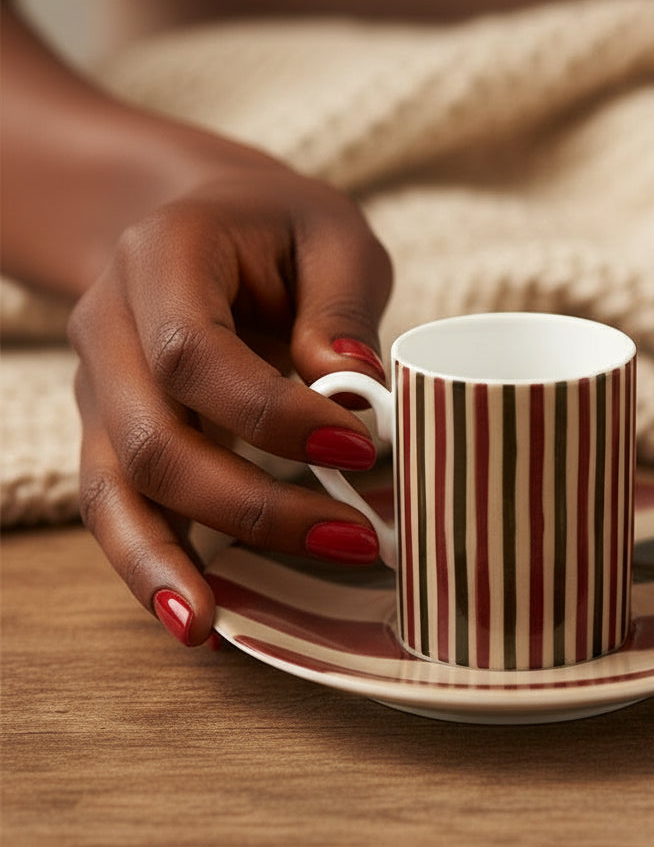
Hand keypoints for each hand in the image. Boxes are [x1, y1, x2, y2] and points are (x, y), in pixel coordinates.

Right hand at [69, 163, 392, 645]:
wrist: (194, 220)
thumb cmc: (276, 230)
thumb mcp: (330, 234)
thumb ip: (341, 304)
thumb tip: (355, 392)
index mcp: (164, 258)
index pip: (196, 353)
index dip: (274, 415)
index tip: (360, 448)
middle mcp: (110, 328)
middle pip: (154, 438)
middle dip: (254, 505)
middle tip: (356, 537)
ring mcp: (100, 388)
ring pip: (115, 490)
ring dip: (175, 560)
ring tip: (219, 626)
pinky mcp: (113, 434)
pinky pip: (114, 510)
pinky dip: (149, 567)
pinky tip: (192, 621)